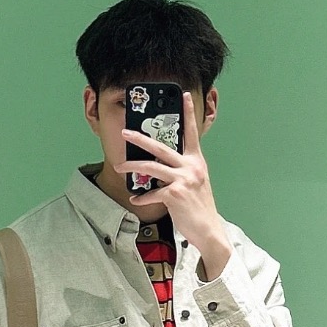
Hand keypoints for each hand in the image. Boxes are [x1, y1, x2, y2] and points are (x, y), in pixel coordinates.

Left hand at [115, 91, 230, 264]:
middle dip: (140, 138)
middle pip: (161, 147)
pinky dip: (142, 197)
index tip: (183, 96)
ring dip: (132, 166)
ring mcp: (183, 180)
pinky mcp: (174, 195)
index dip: (188, 114)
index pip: (192, 133)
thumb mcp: (195, 184)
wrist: (208, 230)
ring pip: (151, 167)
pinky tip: (136, 200)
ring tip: (118, 167)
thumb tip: (159, 169)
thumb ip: (181, 172)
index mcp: (196, 161)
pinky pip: (152, 193)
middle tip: (125, 132)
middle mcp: (190, 167)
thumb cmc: (200, 208)